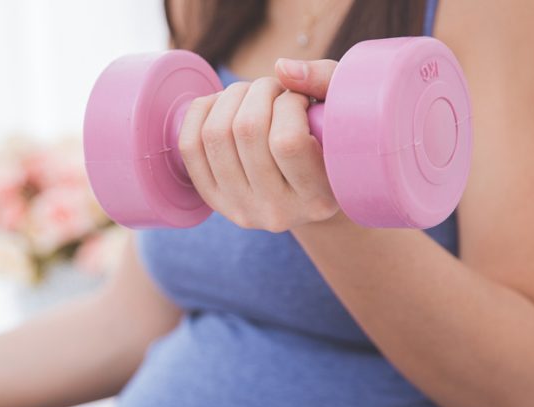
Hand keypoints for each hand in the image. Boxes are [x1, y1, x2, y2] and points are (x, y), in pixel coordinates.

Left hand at [178, 58, 341, 231]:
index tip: (301, 98)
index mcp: (318, 199)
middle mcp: (276, 213)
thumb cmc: (333, 141)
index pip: (287, 141)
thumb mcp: (344, 112)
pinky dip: (202, 110)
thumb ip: (324, 82)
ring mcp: (239, 209)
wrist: (309, 191)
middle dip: (260, 91)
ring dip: (233, 96)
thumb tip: (281, 67)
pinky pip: (189, 146)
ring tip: (255, 95)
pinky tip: (225, 104)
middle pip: (247, 130)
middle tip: (276, 89)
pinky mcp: (213, 200)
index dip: (289, 103)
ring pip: (215, 134)